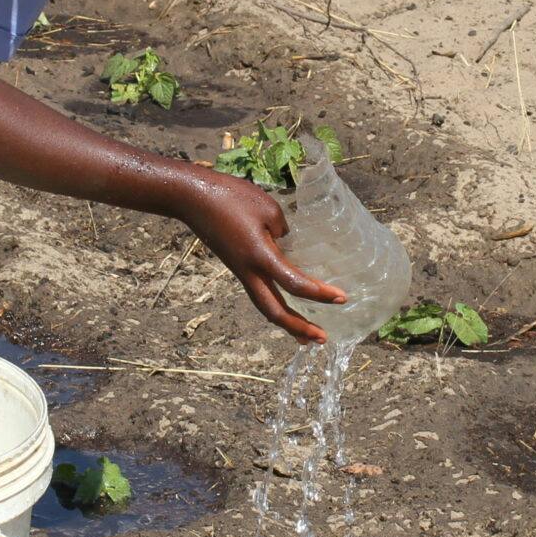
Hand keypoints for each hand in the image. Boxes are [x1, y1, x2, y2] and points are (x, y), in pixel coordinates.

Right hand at [173, 168, 343, 342]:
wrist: (193, 198)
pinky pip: (259, 294)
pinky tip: (287, 305)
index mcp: (260, 256)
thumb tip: (289, 246)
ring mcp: (241, 272)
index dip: (320, 294)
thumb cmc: (231, 197)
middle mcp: (249, 272)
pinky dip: (276, 306)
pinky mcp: (237, 267)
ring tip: (306, 335)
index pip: (294, 284)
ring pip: (265, 307)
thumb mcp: (269, 209)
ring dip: (287, 323)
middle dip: (299, 328)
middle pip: (275, 312)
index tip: (342, 298)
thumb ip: (285, 232)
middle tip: (322, 339)